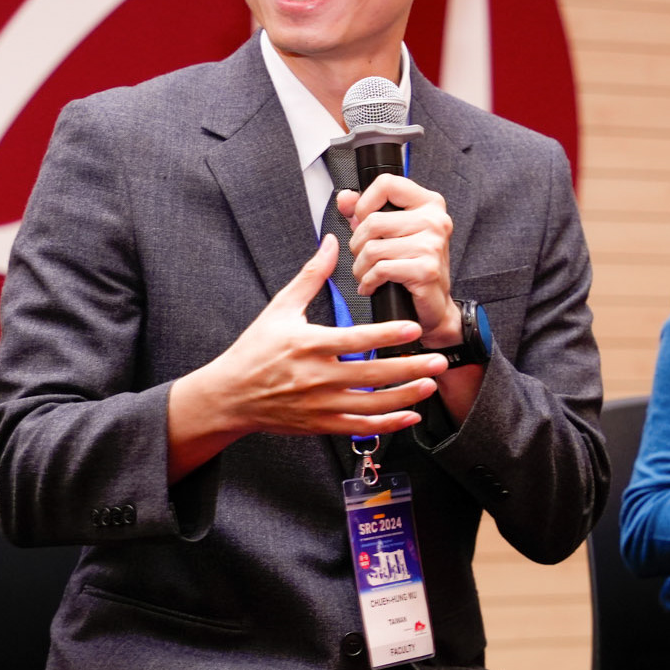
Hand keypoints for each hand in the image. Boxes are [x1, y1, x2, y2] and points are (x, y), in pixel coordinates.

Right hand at [166, 235, 447, 480]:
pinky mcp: (321, 425)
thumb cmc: (254, 350)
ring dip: (406, 396)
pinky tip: (408, 415)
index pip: (355, 340)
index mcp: (308, 345)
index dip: (388, 334)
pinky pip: (361, 427)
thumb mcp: (280, 308)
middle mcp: (317, 378)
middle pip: (373, 374)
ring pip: (372, 404)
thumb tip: (332, 242)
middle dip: (410, 368)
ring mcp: (320, 405)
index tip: (414, 327)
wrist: (230, 396)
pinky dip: (388, 423)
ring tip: (430, 384)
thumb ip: (311, 275)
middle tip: (439, 359)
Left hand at [337, 175, 456, 347]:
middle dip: (357, 244)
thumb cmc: (411, 266)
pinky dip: (369, 281)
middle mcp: (435, 219)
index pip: (386, 183)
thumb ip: (364, 211)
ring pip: (373, 248)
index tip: (362, 220)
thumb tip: (345, 198)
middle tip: (364, 257)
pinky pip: (381, 269)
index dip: (365, 203)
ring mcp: (433, 244)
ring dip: (360, 267)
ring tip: (367, 274)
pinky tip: (373, 285)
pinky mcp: (426, 269)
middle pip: (372, 221)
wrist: (433, 304)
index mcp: (428, 203)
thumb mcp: (389, 232)